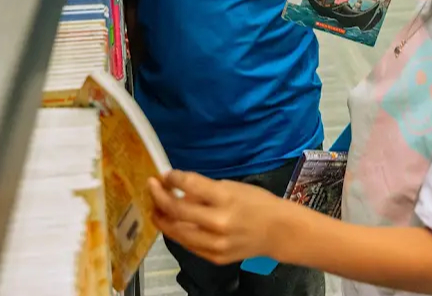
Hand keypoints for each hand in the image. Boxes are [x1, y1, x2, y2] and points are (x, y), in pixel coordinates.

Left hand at [149, 170, 291, 265]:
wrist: (278, 232)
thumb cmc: (257, 204)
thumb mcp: (232, 187)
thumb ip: (204, 190)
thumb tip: (177, 190)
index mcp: (226, 198)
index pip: (189, 184)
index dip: (172, 178)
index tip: (164, 174)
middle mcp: (218, 222)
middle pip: (176, 210)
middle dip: (159, 196)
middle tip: (152, 187)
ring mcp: (215, 243)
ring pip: (176, 231)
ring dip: (161, 217)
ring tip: (156, 208)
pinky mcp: (214, 257)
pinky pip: (187, 245)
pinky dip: (177, 232)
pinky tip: (173, 223)